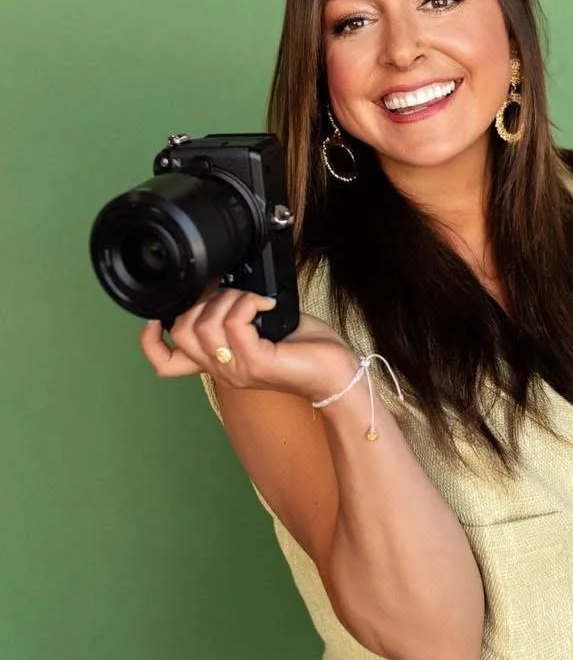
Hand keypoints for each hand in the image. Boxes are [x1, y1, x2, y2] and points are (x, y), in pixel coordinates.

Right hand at [139, 288, 355, 399]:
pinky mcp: (255, 363)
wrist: (336, 372)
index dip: (149, 340)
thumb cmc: (306, 349)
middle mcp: (222, 370)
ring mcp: (236, 368)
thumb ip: (237, 315)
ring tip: (255, 301)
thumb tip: (225, 287)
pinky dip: (250, 303)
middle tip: (236, 297)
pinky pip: (233, 323)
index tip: (159, 316)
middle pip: (180, 333)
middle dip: (203, 300)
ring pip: (203, 325)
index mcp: (218, 362)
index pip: (164, 363)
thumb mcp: (263, 327)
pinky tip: (268, 306)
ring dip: (229, 299)